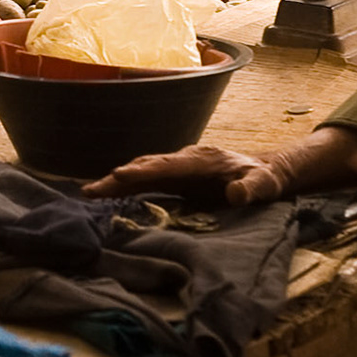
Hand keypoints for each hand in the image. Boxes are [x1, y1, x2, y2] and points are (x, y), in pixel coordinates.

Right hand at [81, 127, 356, 206]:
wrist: (266, 171)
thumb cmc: (264, 180)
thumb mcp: (265, 185)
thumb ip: (252, 188)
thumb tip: (235, 192)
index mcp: (201, 161)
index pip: (167, 166)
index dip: (143, 172)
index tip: (120, 176)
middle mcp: (184, 160)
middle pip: (146, 165)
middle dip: (119, 178)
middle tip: (90, 191)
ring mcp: (178, 167)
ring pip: (143, 170)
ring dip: (118, 181)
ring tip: (91, 194)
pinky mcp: (176, 177)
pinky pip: (147, 179)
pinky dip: (127, 185)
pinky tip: (110, 197)